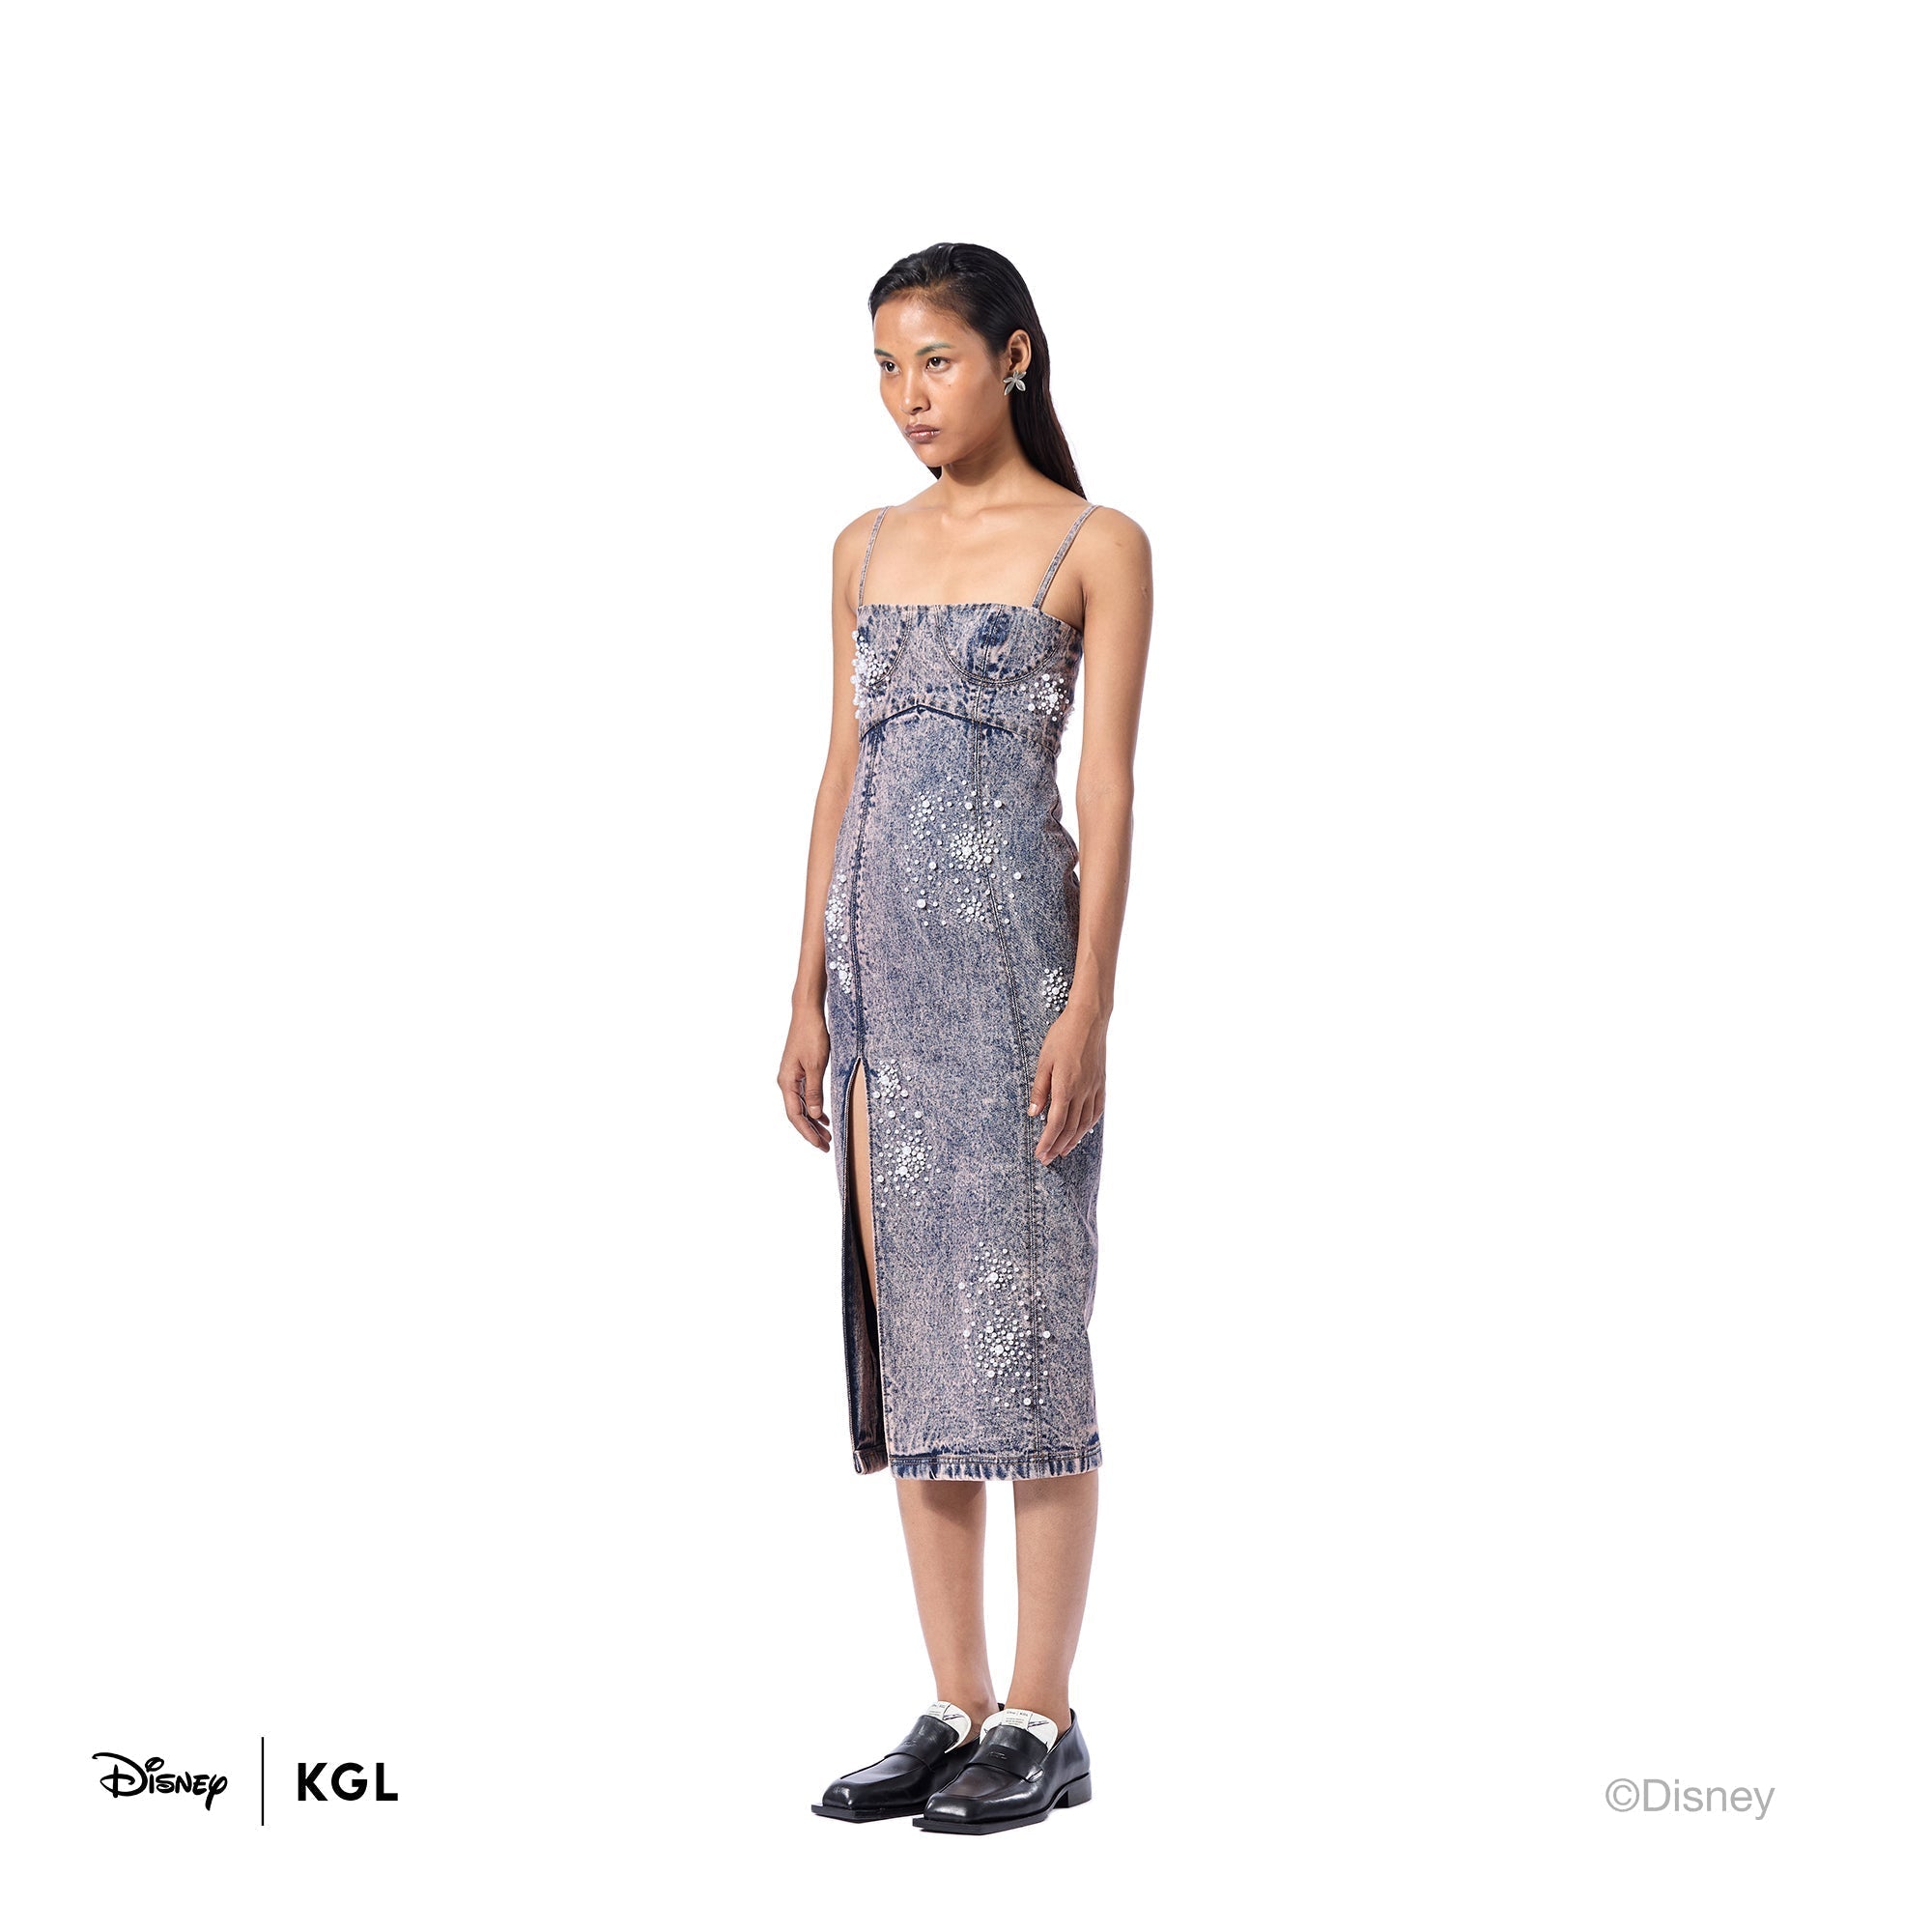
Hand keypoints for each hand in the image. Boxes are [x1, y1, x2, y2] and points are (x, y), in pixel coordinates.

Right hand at [778, 1007, 832, 1149]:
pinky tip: (823, 1116)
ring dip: (813, 1122)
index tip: (820, 1145)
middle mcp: (786, 1082)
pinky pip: (804, 1096)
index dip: (807, 1133)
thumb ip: (815, 1092)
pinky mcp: (798, 1072)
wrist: (807, 1013)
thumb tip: (814, 1116)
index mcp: (787, 1082)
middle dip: (811, 1131)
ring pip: (801, 1106)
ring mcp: (791, 1077)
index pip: (795, 1116)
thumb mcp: (816, 1065)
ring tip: (826, 1135)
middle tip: (826, 1146)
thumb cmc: (812, 1036)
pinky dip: (814, 1108)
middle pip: (797, 1114)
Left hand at [1028, 1001, 1105, 1162]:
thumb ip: (1039, 1089)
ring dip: (1073, 1141)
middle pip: (1070, 1128)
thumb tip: (1034, 1114)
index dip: (1047, 1141)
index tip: (1040, 1154)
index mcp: (1065, 1088)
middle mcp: (1082, 1092)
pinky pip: (1097, 1111)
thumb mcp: (1044, 1062)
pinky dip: (1089, 1125)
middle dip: (1058, 1146)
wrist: (1089, 1020)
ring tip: (1063, 1152)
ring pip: (1085, 1123)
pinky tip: (1082, 1132)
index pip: (1056, 1123)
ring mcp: (1094, 1088)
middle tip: (1048, 1159)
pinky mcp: (1101, 1083)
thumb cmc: (1062, 1037)